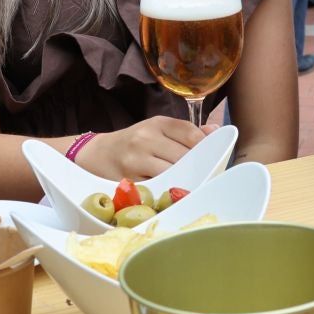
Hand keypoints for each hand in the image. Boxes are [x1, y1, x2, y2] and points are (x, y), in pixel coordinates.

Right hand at [75, 117, 213, 180]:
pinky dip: (168, 189)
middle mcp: (146, 138)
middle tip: (204, 173)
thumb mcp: (157, 130)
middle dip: (196, 166)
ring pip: (172, 172)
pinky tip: (173, 189)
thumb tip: (215, 131)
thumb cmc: (134, 142)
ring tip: (190, 182)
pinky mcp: (129, 179)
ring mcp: (136, 159)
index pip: (190, 133)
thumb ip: (186, 132)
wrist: (99, 154)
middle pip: (183, 155)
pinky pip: (157, 186)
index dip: (205, 146)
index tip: (212, 156)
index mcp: (157, 123)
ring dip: (184, 179)